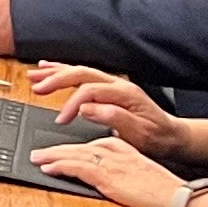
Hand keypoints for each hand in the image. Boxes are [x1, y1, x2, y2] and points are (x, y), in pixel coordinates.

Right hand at [29, 66, 197, 160]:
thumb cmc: (157, 137)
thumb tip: (87, 108)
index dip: (72, 103)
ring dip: (56, 72)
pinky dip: (64, 71)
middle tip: (38, 88)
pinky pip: (83, 76)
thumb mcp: (139, 133)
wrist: (172, 136)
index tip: (62, 119)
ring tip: (35, 76)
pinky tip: (49, 69)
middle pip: (81, 73)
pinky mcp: (109, 89)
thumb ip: (114, 118)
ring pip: (79, 71)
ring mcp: (113, 84)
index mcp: (125, 93)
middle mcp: (118, 84)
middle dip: (56, 79)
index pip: (90, 90)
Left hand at [30, 131, 184, 206]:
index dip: (73, 148)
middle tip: (39, 152)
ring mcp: (109, 163)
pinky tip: (48, 168)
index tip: (61, 150)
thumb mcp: (140, 175)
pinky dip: (60, 166)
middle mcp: (114, 152)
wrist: (176, 197)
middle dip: (56, 149)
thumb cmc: (163, 192)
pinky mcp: (106, 176)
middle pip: (78, 147)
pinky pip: (77, 168)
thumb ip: (123, 173)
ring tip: (37, 158)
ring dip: (52, 156)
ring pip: (73, 154)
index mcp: (124, 149)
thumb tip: (109, 180)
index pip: (92, 144)